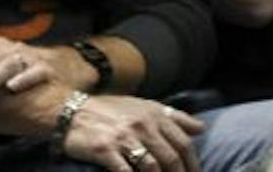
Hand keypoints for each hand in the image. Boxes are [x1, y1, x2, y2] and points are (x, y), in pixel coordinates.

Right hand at [60, 94, 203, 171]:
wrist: (72, 111)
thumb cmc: (111, 111)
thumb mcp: (144, 107)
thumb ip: (173, 117)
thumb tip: (201, 129)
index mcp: (154, 114)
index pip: (183, 142)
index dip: (193, 163)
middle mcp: (142, 124)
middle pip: (171, 157)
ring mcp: (124, 137)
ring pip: (152, 166)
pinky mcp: (105, 150)